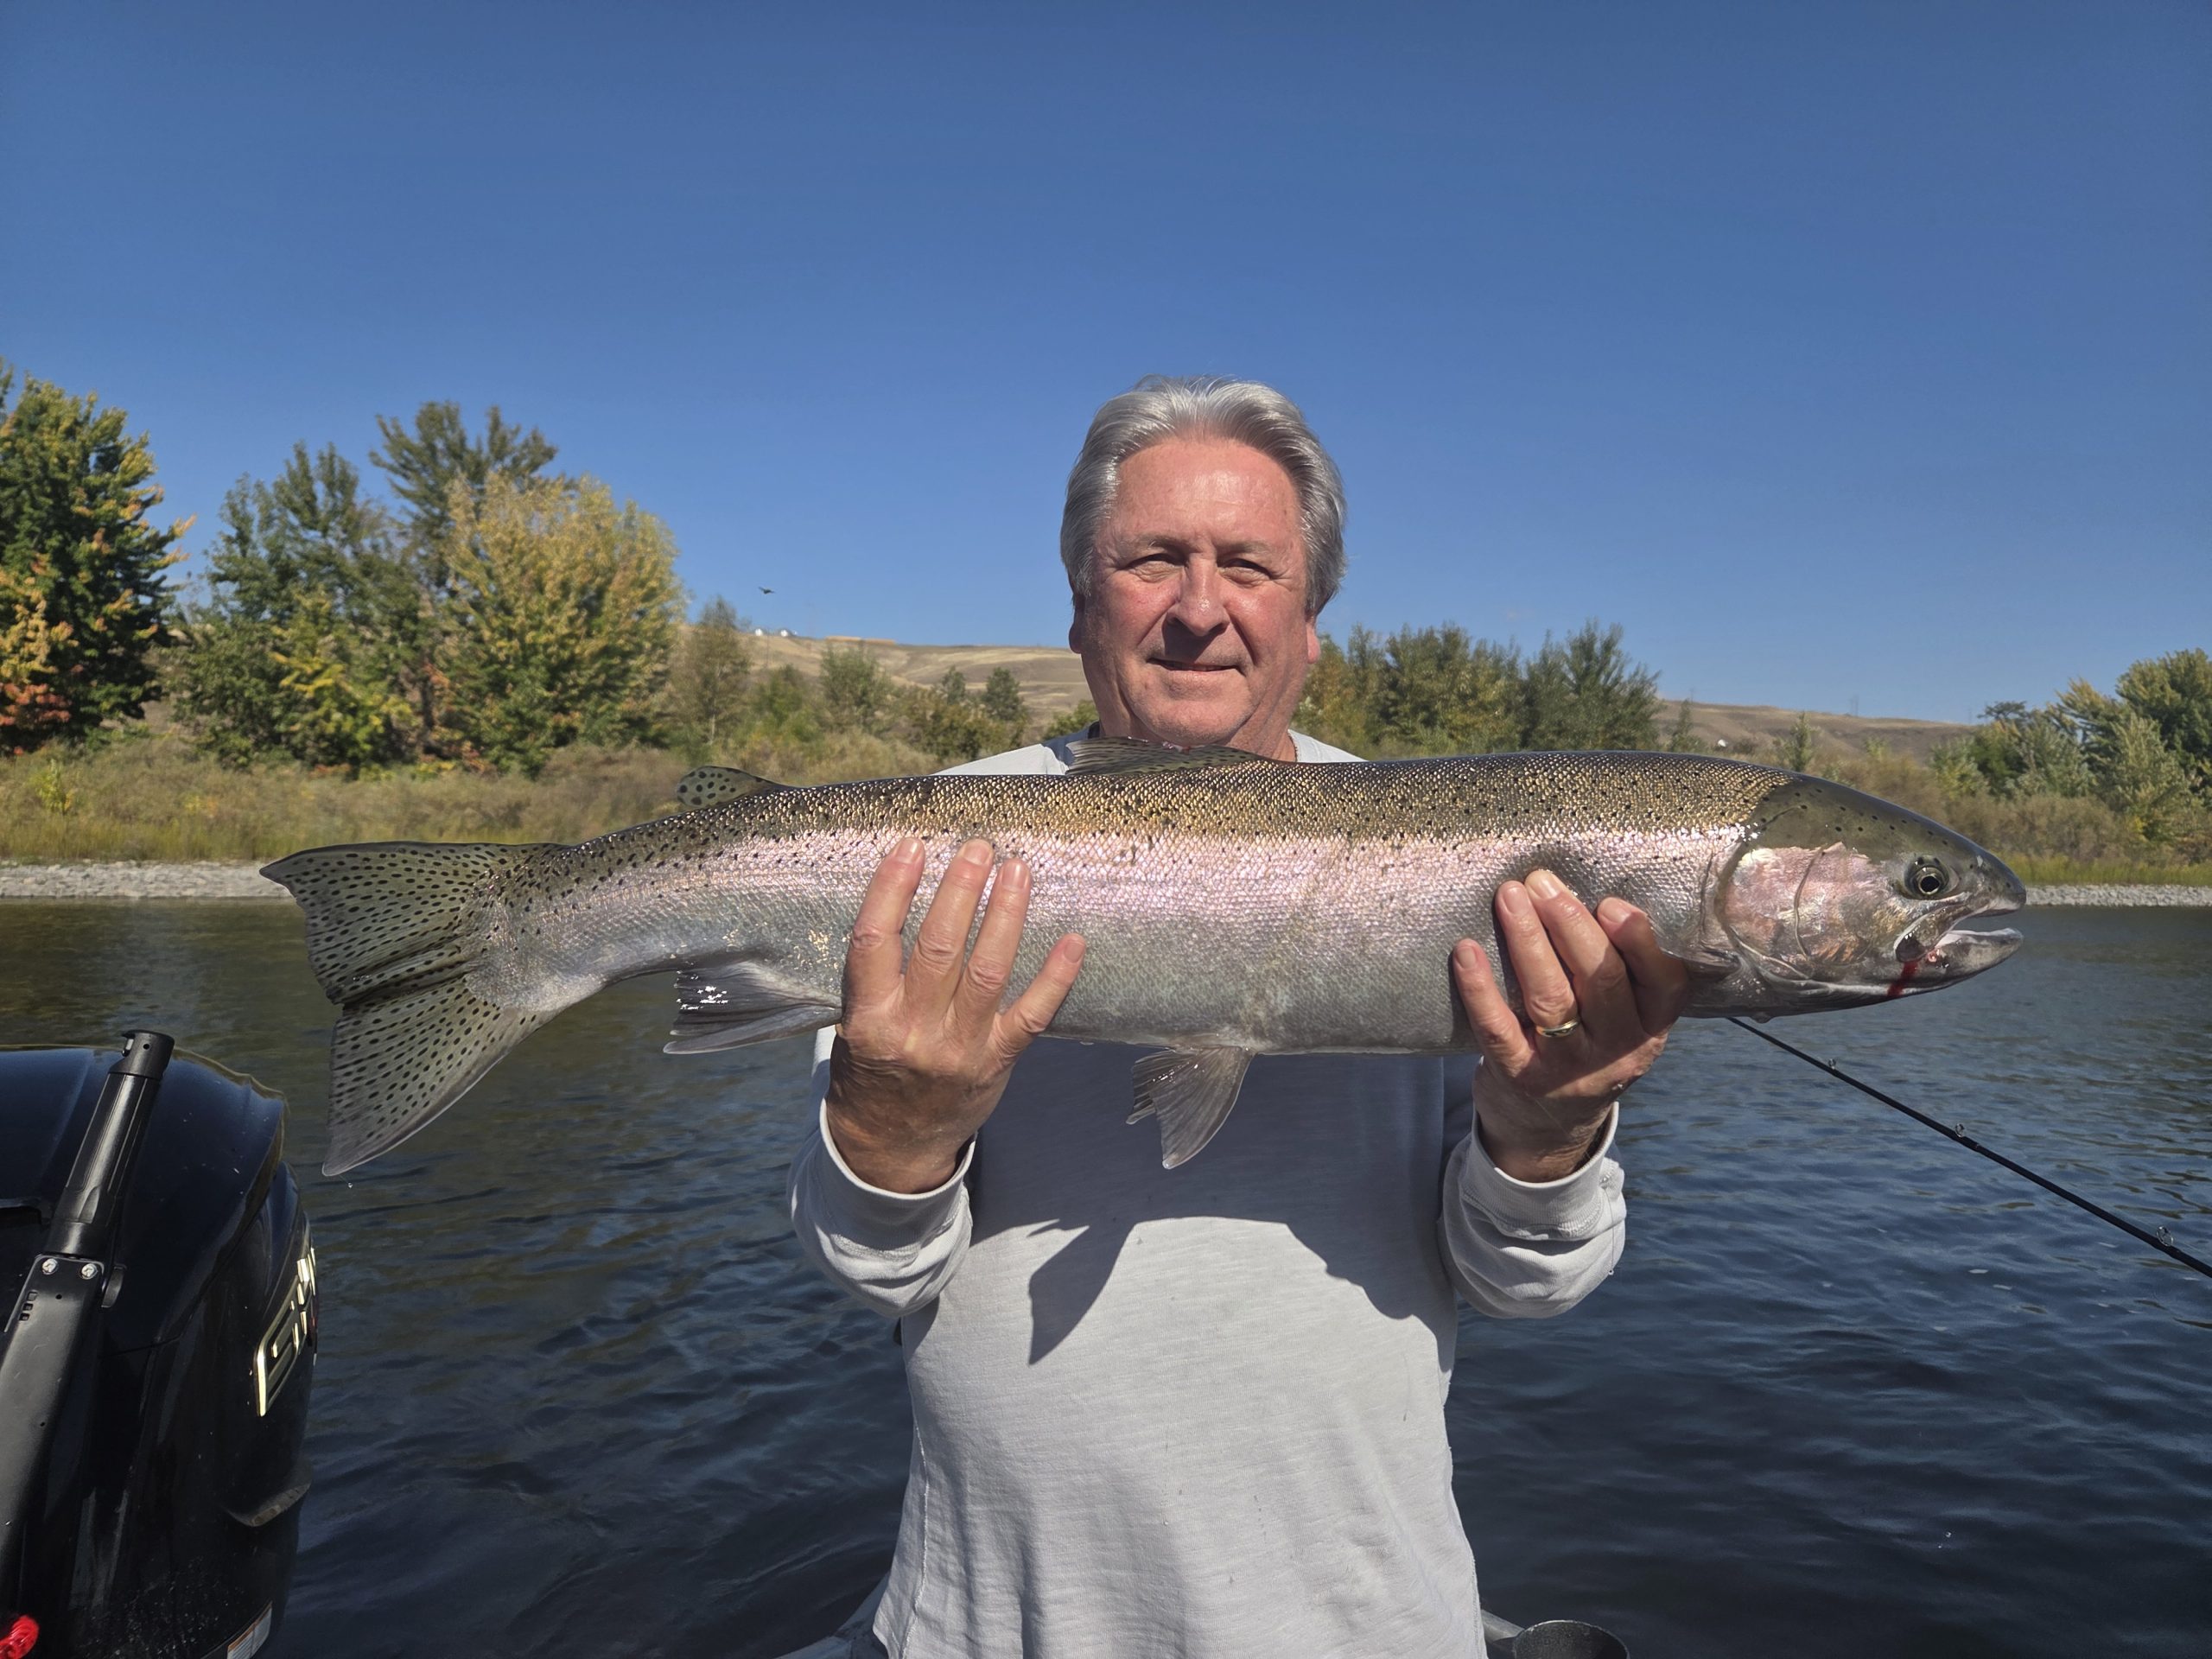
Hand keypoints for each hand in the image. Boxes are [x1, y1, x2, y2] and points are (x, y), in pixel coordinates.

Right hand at [825, 836, 1084, 1193]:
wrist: (892, 1147)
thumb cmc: (873, 1070)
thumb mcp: (853, 1026)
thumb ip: (876, 976)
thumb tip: (903, 895)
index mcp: (868, 1019)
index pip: (874, 942)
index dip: (892, 890)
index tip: (911, 846)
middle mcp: (913, 1033)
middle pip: (938, 950)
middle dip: (960, 891)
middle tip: (977, 847)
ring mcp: (959, 1049)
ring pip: (987, 973)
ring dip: (1005, 916)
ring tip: (1016, 871)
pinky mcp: (997, 1062)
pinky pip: (1032, 1015)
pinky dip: (1055, 977)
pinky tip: (1072, 941)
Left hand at [1451, 868, 1689, 1183]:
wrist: (1548, 1126)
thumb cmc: (1586, 1043)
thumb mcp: (1621, 1017)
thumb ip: (1619, 966)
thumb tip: (1580, 889)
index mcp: (1650, 1026)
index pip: (1662, 982)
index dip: (1639, 941)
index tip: (1610, 902)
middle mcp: (1617, 1049)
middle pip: (1602, 981)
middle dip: (1571, 925)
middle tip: (1541, 882)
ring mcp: (1568, 1068)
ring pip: (1551, 998)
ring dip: (1528, 941)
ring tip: (1510, 897)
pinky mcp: (1520, 1077)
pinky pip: (1498, 1029)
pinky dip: (1480, 988)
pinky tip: (1466, 951)